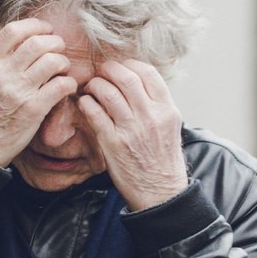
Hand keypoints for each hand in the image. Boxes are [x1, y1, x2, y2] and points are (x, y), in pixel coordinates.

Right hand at [0, 18, 78, 166]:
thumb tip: (3, 30)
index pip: (13, 30)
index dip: (35, 26)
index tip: (45, 31)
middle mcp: (1, 74)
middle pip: (37, 43)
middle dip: (55, 43)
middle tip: (58, 50)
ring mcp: (18, 91)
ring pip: (52, 61)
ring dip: (63, 62)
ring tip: (61, 69)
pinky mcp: (33, 109)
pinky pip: (61, 85)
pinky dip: (69, 83)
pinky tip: (65, 87)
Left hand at [77, 59, 187, 210]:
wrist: (160, 192)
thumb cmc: (163, 160)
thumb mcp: (171, 127)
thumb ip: (157, 105)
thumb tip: (139, 84)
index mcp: (167, 110)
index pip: (148, 73)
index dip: (130, 65)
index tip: (120, 67)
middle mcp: (150, 117)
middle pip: (126, 77)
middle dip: (109, 70)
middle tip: (101, 72)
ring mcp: (131, 129)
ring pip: (107, 92)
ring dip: (95, 85)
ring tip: (91, 88)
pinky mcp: (113, 143)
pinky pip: (94, 113)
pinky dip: (86, 103)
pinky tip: (85, 103)